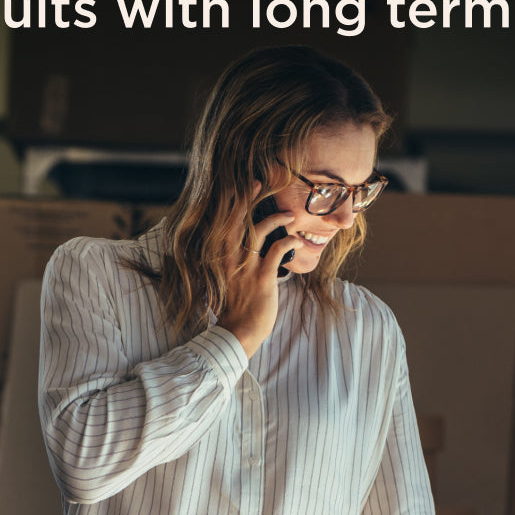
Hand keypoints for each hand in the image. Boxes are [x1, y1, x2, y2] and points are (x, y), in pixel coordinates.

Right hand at [217, 197, 298, 357]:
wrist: (238, 332)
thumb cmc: (234, 307)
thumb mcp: (227, 280)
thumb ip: (231, 261)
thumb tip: (242, 246)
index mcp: (219, 257)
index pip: (223, 222)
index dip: (232, 201)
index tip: (243, 186)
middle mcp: (229, 257)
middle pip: (238, 218)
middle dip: (249, 197)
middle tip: (261, 182)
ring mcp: (245, 266)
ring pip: (260, 229)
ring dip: (277, 218)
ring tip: (289, 215)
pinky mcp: (262, 276)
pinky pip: (278, 249)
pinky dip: (289, 241)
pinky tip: (296, 239)